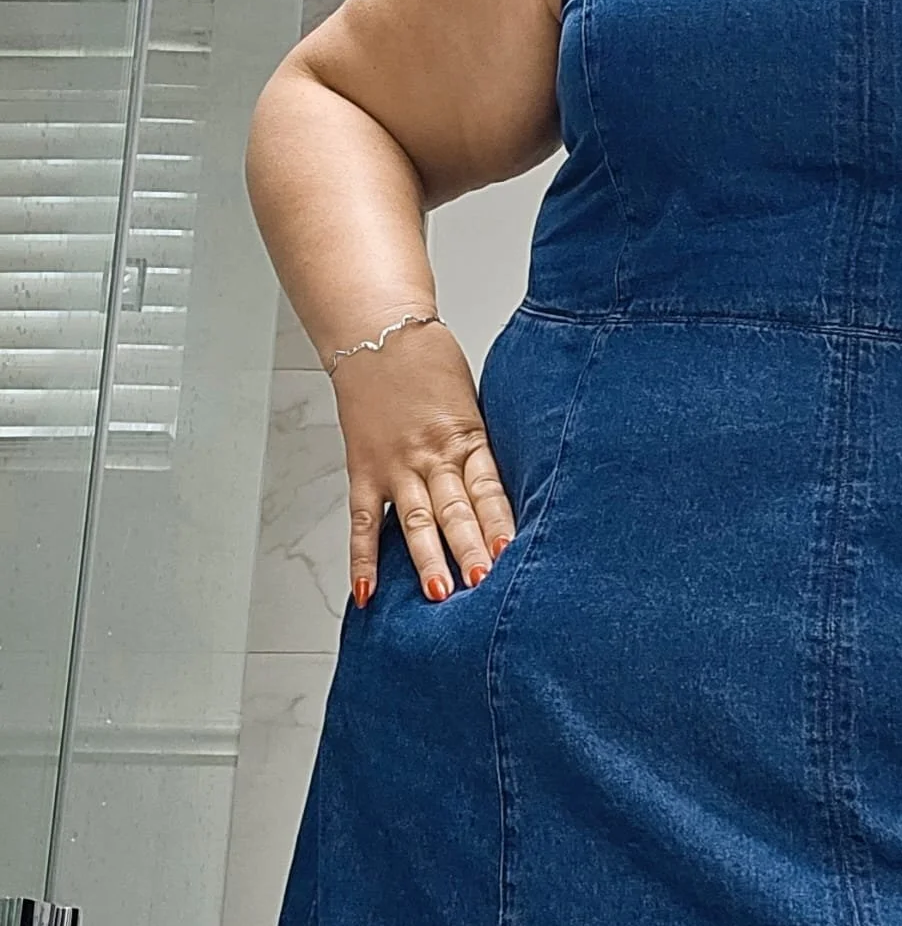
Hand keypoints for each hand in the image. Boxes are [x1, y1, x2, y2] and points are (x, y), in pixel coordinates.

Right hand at [329, 316, 516, 606]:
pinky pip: (362, 521)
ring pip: (413, 519)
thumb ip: (482, 450)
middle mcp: (432, 455)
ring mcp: (395, 465)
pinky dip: (362, 559)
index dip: (500, 521)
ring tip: (439, 593)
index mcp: (467, 437)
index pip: (488, 488)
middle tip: (484, 584)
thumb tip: (506, 498)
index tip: (515, 552)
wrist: (379, 333)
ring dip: (426, 558)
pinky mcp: (363, 470)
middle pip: (454, 509)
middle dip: (470, 548)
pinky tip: (366, 592)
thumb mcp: (474, 403)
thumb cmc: (431, 365)